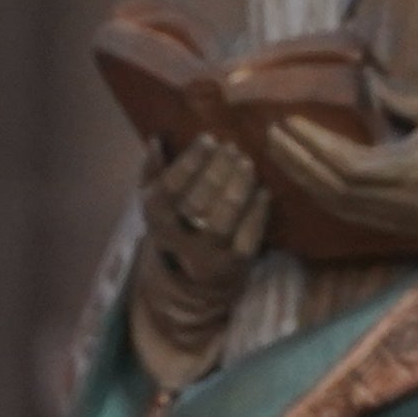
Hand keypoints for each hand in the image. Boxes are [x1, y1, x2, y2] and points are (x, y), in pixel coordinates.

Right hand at [131, 136, 270, 383]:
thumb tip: (157, 139)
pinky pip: (248, 235)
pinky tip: (264, 191)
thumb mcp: (157, 200)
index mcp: (155, 217)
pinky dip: (257, 212)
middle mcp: (176, 238)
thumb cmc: (177, 223)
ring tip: (247, 164)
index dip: (190, 161)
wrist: (193, 277)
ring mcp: (207, 253)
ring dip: (237, 188)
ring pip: (223, 219)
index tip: (209, 139)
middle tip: (232, 148)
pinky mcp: (234, 263)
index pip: (169, 187)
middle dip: (217, 171)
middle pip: (197, 201)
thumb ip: (154, 170)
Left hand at [263, 78, 417, 270]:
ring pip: (330, 202)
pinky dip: (318, 194)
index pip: (341, 159)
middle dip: (294, 158)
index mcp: (401, 170)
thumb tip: (365, 80)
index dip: (309, 141)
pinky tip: (306, 178)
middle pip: (326, 184)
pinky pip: (342, 212)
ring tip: (279, 153)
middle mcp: (388, 199)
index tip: (286, 119)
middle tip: (269, 132)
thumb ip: (402, 99)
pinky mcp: (390, 226)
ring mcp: (388, 217)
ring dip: (300, 177)